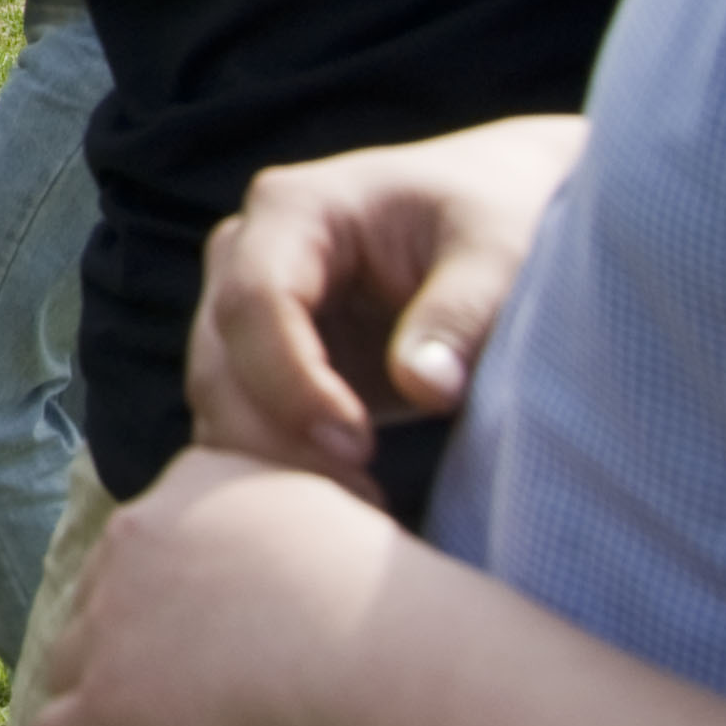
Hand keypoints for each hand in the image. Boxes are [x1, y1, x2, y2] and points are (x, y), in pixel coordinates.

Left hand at [16, 449, 401, 725]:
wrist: (388, 661)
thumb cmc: (396, 610)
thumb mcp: (332, 529)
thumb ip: (286, 540)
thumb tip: (284, 585)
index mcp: (200, 483)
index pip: (159, 526)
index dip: (165, 575)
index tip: (183, 613)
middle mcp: (141, 537)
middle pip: (106, 591)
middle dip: (123, 633)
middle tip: (153, 680)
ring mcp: (115, 621)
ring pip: (72, 659)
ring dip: (86, 693)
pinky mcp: (108, 702)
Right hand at [188, 114, 587, 493]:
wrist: (504, 211)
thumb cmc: (503, 218)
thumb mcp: (502, 252)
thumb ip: (462, 314)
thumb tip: (426, 388)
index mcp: (294, 209)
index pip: (255, 301)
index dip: (292, 382)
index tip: (361, 449)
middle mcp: (247, 255)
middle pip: (221, 362)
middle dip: (278, 442)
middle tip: (365, 505)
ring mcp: (250, 311)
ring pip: (221, 404)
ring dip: (276, 468)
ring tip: (364, 515)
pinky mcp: (269, 362)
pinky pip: (247, 427)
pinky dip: (283, 476)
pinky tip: (351, 507)